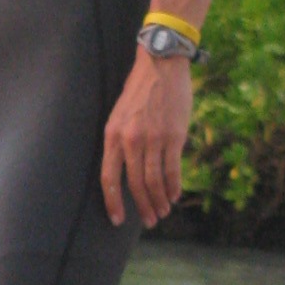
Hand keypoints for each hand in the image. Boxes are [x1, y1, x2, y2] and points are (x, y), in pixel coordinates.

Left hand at [101, 53, 191, 228]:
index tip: (117, 220)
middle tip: (149, 220)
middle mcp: (131, 139)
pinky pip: (173, 170)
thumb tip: (126, 173)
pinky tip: (175, 195)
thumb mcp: (119, 114)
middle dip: (142, 206)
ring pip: (155, 181)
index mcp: (113, 134)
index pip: (109, 177)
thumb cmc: (139, 91)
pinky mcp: (174, 136)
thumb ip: (121, 142)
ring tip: (162, 211)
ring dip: (159, 201)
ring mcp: (153, 138)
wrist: (160, 64)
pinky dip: (174, 187)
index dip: (112, 202)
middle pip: (135, 184)